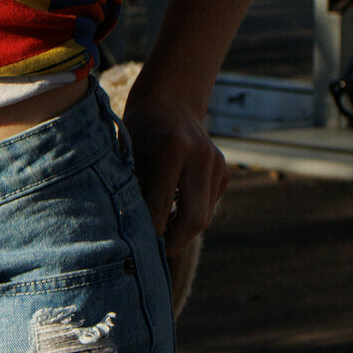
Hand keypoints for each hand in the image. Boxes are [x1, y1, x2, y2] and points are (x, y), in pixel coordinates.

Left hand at [120, 93, 228, 253]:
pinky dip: (191, 215)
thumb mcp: (128, 153)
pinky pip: (209, 206)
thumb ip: (132, 190)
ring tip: (159, 232)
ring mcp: (216, 163)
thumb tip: (131, 235)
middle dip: (173, 242)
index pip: (160, 206)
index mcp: (172, 148)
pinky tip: (172, 211)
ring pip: (204, 216)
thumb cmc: (138, 129)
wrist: (170, 99)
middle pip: (194, 218)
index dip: (148, 231)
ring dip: (182, 230)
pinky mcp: (224, 171)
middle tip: (153, 253)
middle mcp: (200, 155)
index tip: (134, 247)